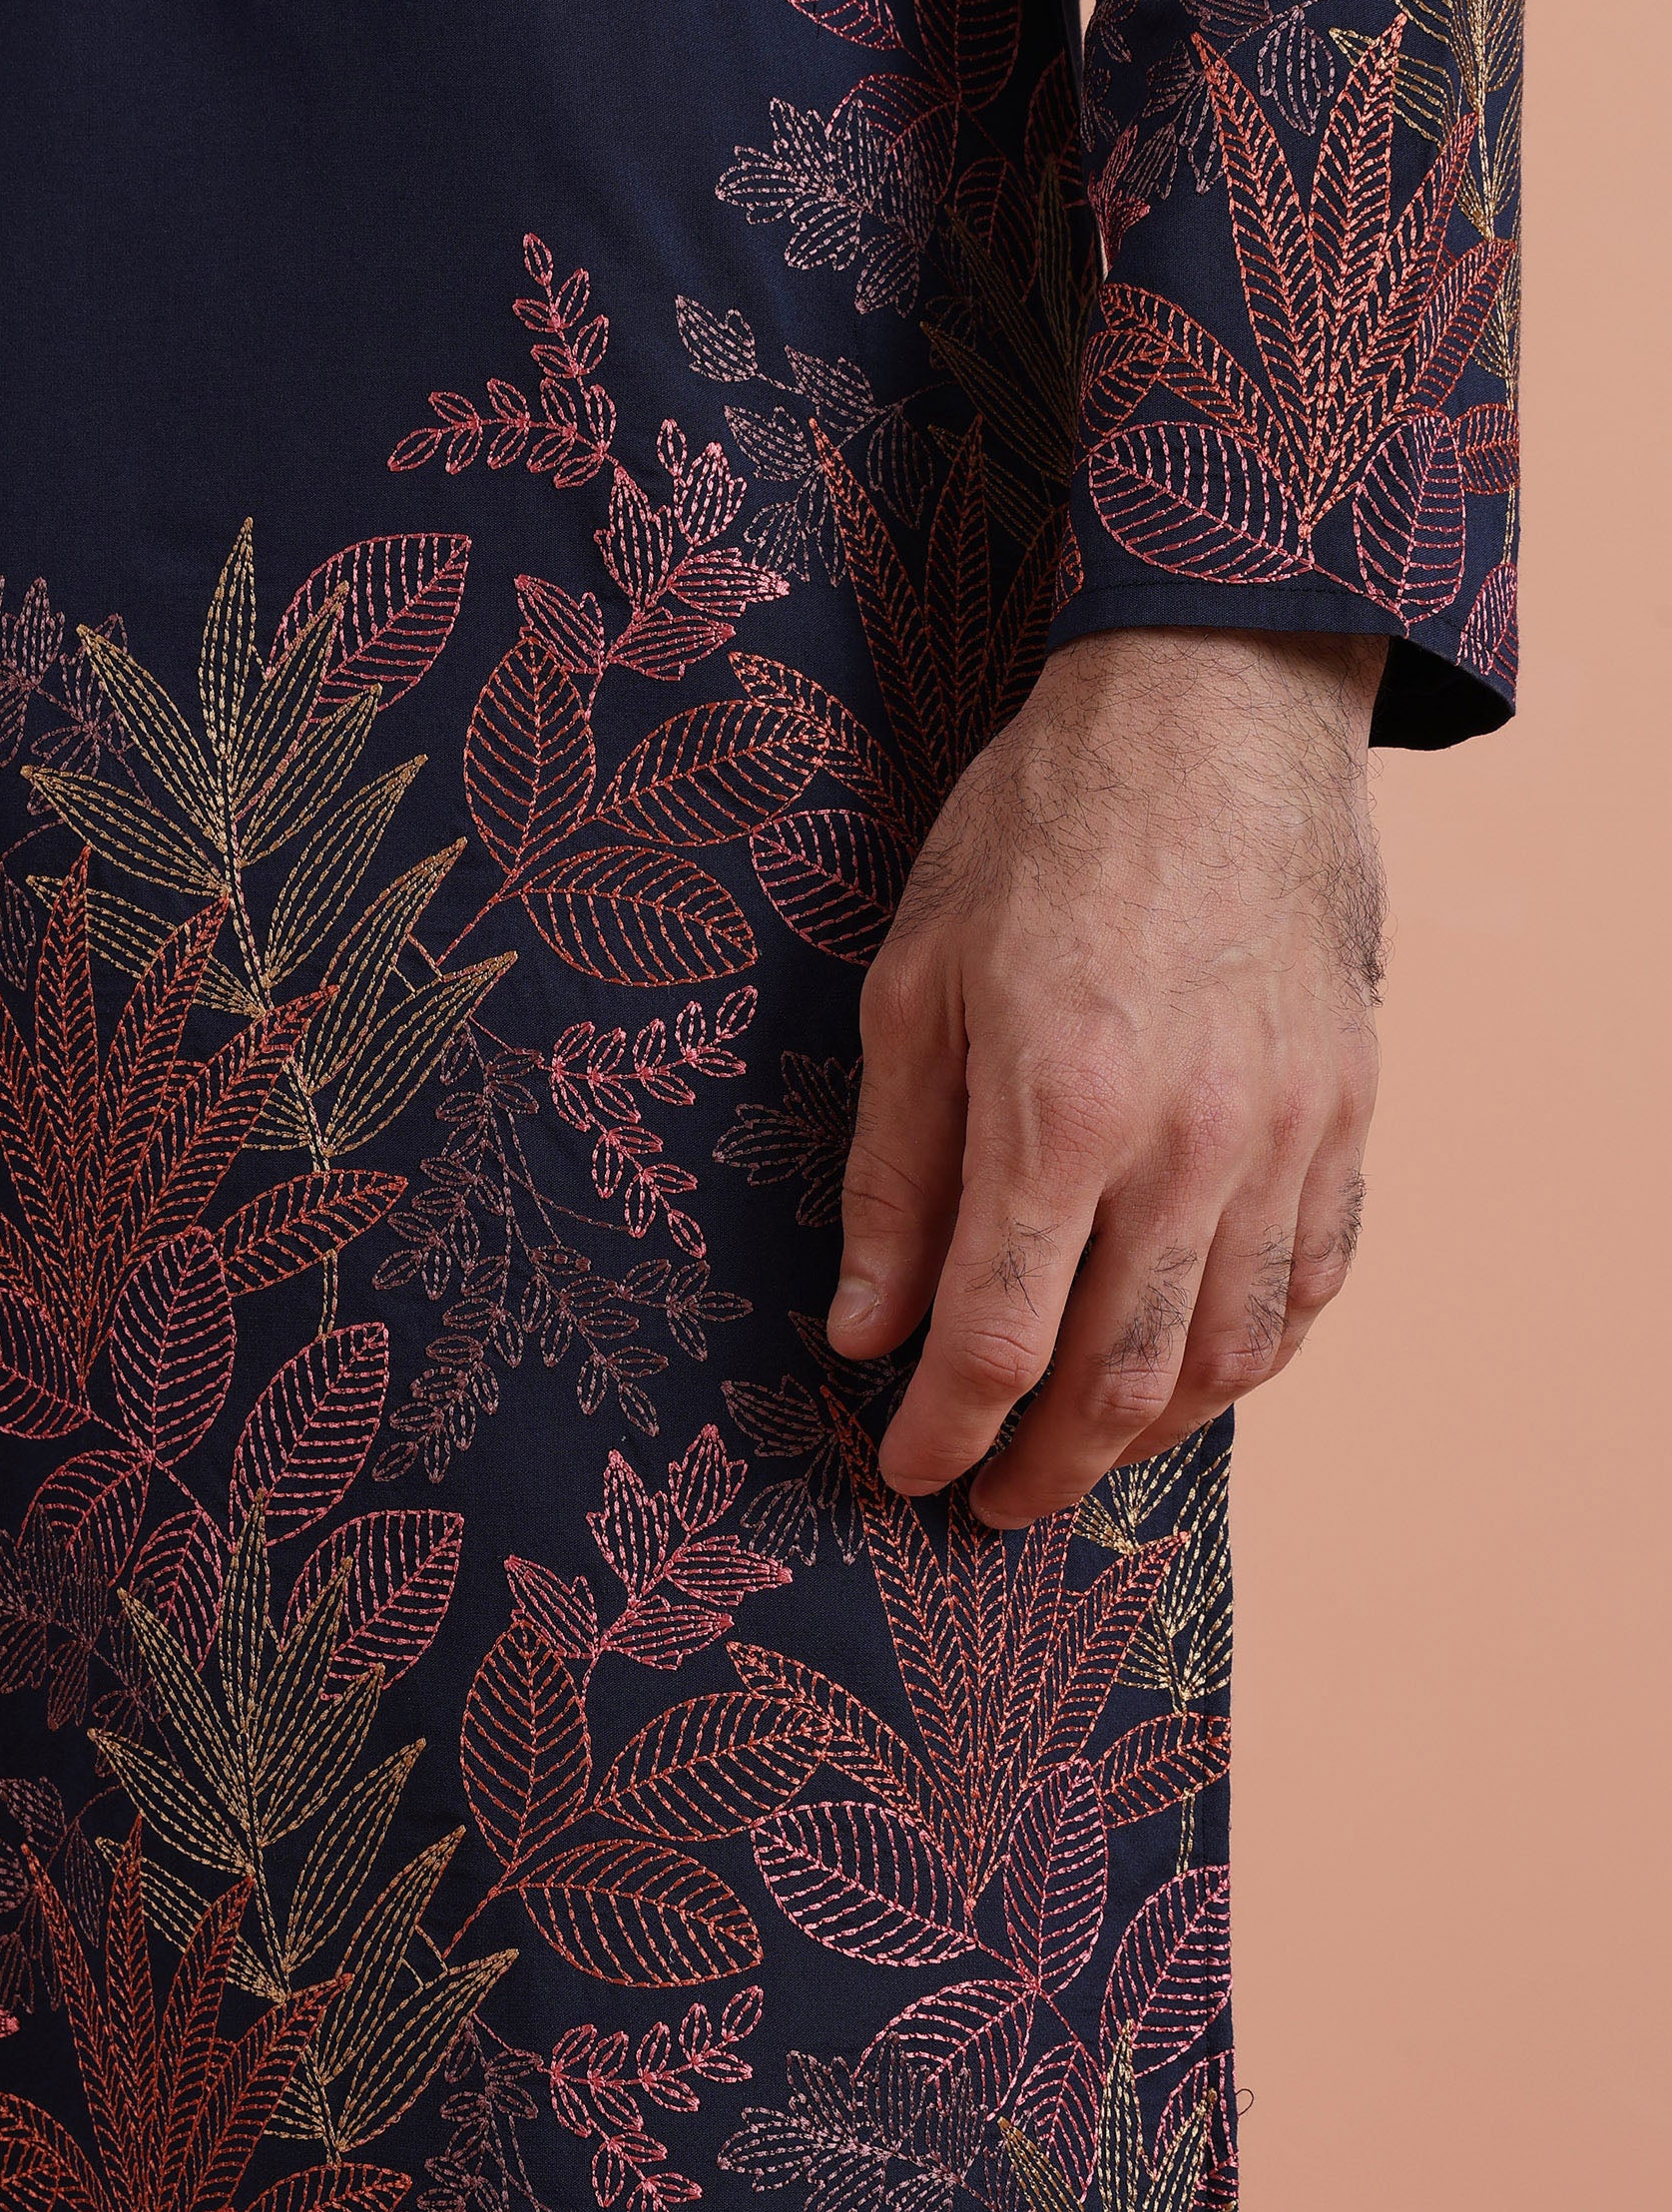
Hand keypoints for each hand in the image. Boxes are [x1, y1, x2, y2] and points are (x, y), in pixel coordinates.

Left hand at [827, 625, 1387, 1526]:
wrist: (1213, 710)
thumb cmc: (1039, 832)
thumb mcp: (914, 988)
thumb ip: (892, 1177)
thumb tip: (865, 1332)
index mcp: (1060, 1111)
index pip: (995, 1342)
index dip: (941, 1432)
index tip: (905, 1467)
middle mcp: (1191, 1145)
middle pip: (1119, 1382)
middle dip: (1043, 1469)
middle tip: (989, 1500)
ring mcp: (1288, 1134)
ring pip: (1229, 1356)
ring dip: (1148, 1436)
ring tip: (1081, 1455)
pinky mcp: (1347, 1111)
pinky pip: (1316, 1281)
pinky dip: (1252, 1355)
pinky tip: (1195, 1373)